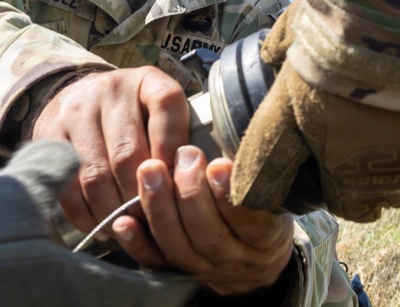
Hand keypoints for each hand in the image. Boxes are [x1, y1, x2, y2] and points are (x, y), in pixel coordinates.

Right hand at [31, 66, 189, 235]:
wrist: (78, 94)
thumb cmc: (135, 113)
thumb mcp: (162, 110)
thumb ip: (181, 135)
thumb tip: (198, 184)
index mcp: (147, 81)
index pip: (167, 108)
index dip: (174, 151)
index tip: (180, 184)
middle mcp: (109, 91)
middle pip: (128, 154)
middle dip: (144, 195)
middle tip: (156, 222)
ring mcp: (75, 114)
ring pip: (96, 176)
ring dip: (115, 210)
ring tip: (131, 227)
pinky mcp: (48, 139)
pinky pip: (67, 187)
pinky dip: (87, 215)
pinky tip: (103, 227)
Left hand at [112, 147, 294, 295]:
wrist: (256, 264)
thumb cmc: (265, 213)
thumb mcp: (276, 195)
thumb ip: (260, 172)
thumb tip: (247, 127)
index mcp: (265, 240)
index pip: (252, 223)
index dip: (232, 196)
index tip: (218, 164)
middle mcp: (236, 260)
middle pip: (210, 237)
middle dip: (191, 195)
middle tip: (184, 155)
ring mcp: (205, 270)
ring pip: (180, 248)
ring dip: (161, 208)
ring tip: (150, 170)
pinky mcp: (177, 272)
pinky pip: (155, 262)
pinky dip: (137, 242)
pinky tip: (123, 220)